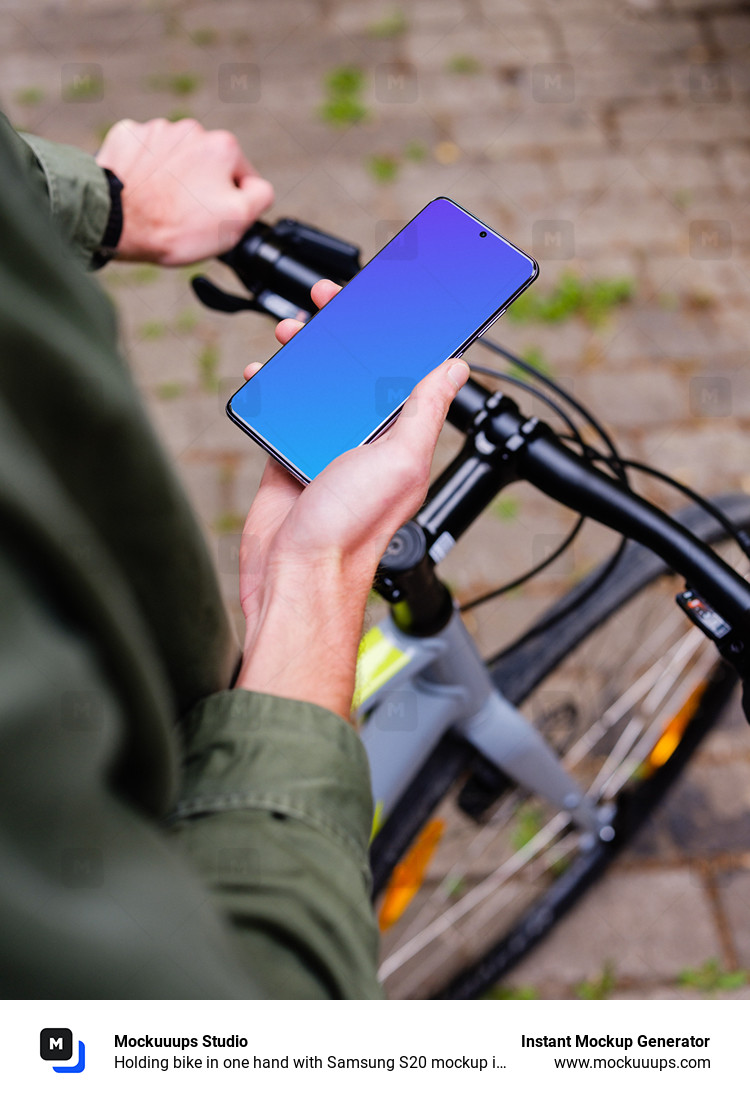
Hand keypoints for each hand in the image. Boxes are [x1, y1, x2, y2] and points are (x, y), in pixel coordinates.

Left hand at [95, 118, 273, 264]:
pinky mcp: (127, 136)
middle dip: (202, 187)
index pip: (243, 178)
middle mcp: (192, 130)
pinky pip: (145, 153)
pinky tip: (142, 189)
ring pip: (176, 159)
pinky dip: (145, 169)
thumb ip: (260, 197)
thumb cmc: (176, 226)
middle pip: (208, 166)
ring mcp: (156, 130)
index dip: (233, 203)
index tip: (214, 218)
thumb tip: (257, 186)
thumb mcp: (237, 221)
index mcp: (223, 147)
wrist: (116, 222)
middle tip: (186, 215)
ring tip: (161, 204)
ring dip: (174, 178)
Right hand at [234, 279, 468, 718]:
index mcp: (399, 437)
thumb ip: (424, 412)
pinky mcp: (287, 455)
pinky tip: (264, 372)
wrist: (296, 575)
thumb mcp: (400, 460)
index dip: (395, 330)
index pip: (403, 369)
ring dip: (304, 351)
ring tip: (292, 331)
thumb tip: (455, 369)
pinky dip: (272, 385)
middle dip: (342, 328)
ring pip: (316, 382)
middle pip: (355, 367)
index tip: (385, 298)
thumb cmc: (351, 530)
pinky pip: (282, 408)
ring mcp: (323, 444)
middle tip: (327, 301)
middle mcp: (365, 438)